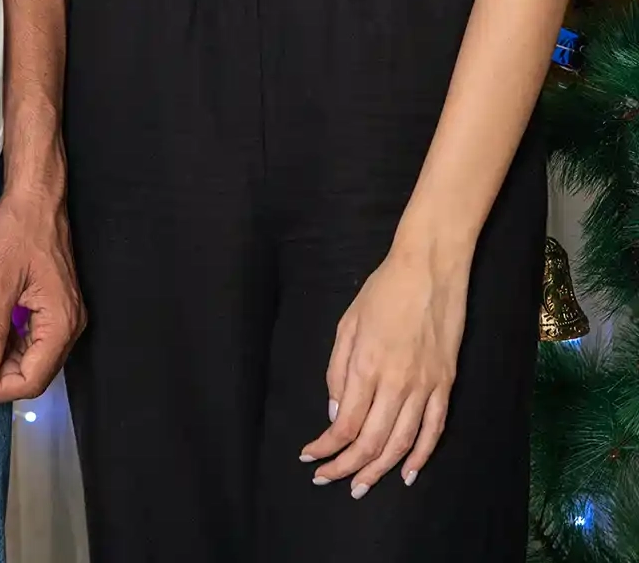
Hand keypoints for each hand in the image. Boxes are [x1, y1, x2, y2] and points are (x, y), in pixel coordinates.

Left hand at [0, 184, 85, 403]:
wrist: (35, 196)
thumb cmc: (20, 228)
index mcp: (61, 321)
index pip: (33, 378)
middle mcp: (69, 322)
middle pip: (37, 372)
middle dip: (3, 378)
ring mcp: (64, 313)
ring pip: (36, 356)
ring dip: (7, 361)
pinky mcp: (55, 303)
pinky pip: (36, 337)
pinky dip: (13, 343)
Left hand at [300, 241, 469, 496]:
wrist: (430, 268)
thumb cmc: (382, 290)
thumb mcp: (347, 323)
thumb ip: (337, 370)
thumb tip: (334, 412)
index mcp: (366, 365)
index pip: (343, 423)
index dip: (326, 447)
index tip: (310, 457)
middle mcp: (396, 383)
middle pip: (370, 441)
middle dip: (346, 466)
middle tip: (329, 480)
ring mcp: (424, 386)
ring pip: (401, 443)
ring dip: (379, 470)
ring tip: (361, 486)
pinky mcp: (445, 385)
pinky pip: (434, 430)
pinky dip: (420, 456)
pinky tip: (406, 473)